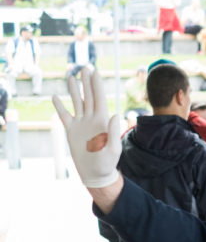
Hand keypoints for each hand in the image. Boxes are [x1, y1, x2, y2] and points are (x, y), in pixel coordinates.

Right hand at [52, 68, 120, 187]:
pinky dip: (59, 106)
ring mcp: (81, 124)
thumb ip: (113, 131)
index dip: (96, 86)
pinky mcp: (72, 131)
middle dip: (87, 83)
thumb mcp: (113, 148)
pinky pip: (64, 116)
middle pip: (88, 97)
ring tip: (70, 76)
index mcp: (102, 122)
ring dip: (74, 90)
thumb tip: (114, 114)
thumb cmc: (107, 163)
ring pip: (77, 103)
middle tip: (85, 68)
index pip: (99, 99)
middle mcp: (91, 120)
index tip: (95, 72)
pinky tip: (55, 97)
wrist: (96, 173)